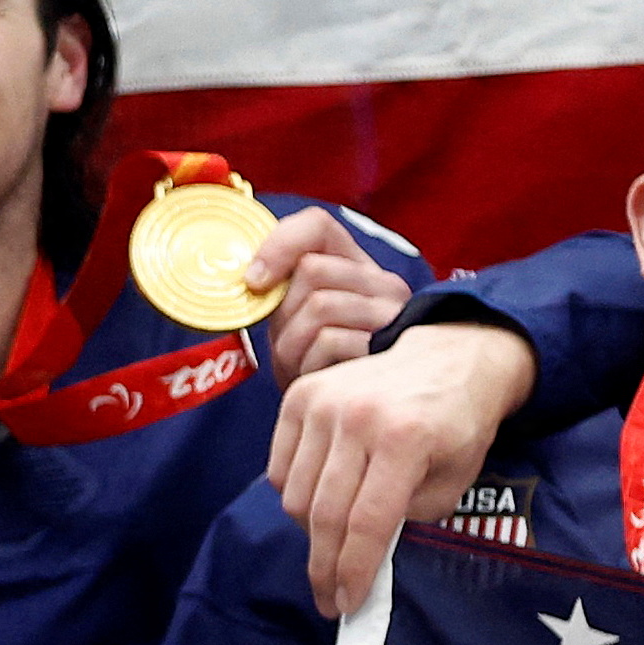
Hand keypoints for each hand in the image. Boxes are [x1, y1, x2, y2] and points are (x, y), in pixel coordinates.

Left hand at [245, 206, 409, 382]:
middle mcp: (384, 284)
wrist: (354, 419)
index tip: (254, 282)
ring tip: (299, 367)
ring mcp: (391, 315)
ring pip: (320, 305)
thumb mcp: (297, 322)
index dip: (277, 246)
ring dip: (292, 345)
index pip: (317, 226)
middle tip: (285, 346)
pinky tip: (317, 381)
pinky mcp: (388, 348)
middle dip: (283, 314)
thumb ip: (282, 291)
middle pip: (312, 270)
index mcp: (357, 267)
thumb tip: (252, 277)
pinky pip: (331, 341)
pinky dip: (309, 365)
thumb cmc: (318, 368)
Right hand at [269, 320, 534, 614]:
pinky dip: (293, 494)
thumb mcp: (455, 480)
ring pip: (294, 494)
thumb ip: (410, 519)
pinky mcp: (300, 395)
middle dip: (324, 566)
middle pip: (324, 514)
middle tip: (327, 598)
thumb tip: (365, 557)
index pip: (366, 522)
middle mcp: (358, 416)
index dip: (352, 571)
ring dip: (309, 532)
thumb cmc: (458, 424)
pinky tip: (318, 503)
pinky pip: (279, 467)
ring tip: (330, 547)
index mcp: (405, 438)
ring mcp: (323, 402)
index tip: (346, 604)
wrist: (449, 356)